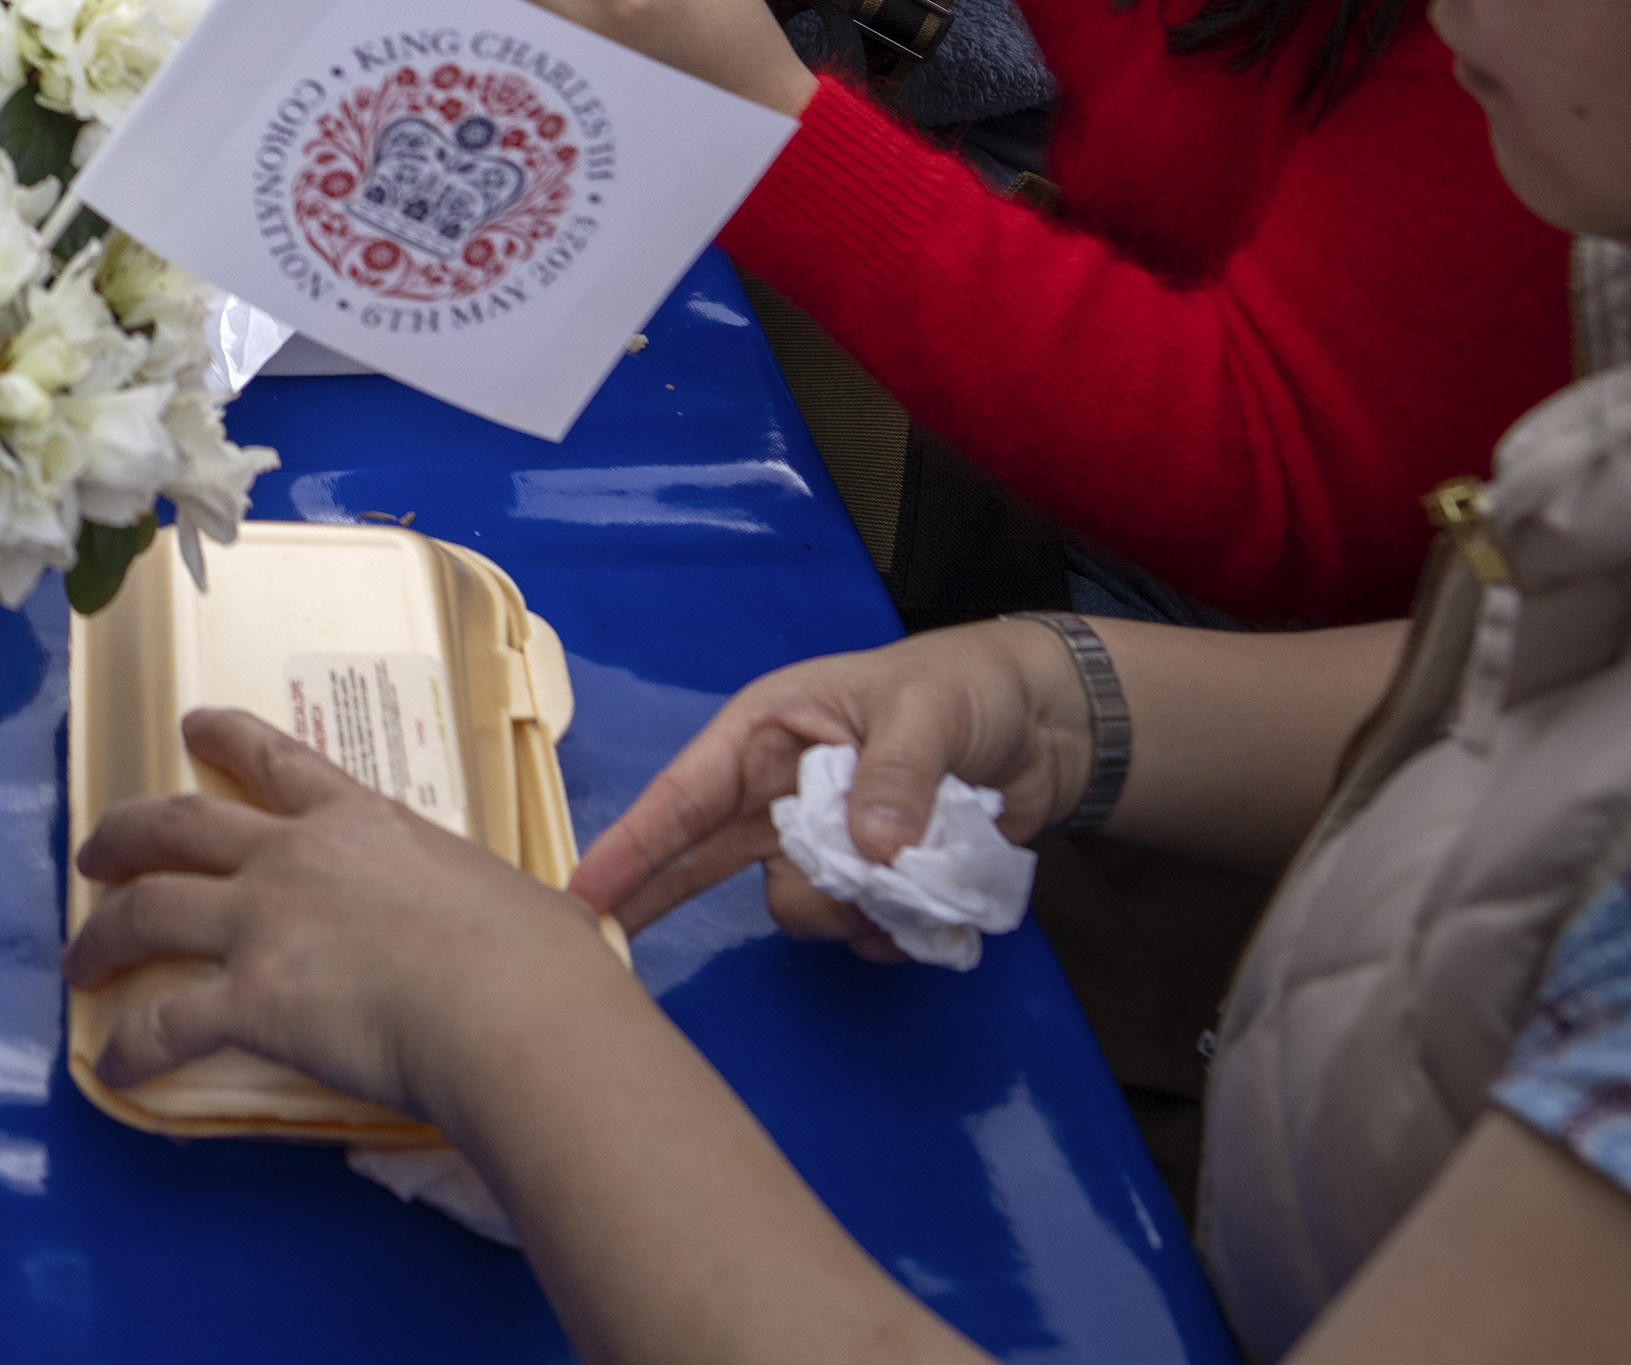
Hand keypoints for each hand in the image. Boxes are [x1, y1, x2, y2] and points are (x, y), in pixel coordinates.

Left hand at [66, 707, 636, 1123]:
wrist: (512, 1009)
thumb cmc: (536, 958)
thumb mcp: (509, 900)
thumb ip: (486, 910)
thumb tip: (530, 940)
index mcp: (362, 822)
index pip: (276, 758)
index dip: (224, 736)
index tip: (190, 724)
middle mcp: (295, 858)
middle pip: (180, 825)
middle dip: (125, 832)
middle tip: (92, 849)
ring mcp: (265, 923)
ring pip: (149, 910)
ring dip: (101, 934)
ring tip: (76, 957)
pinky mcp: (251, 999)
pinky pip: (165, 1023)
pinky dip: (131, 1045)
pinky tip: (112, 1066)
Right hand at [572, 622, 1094, 941]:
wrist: (1050, 729)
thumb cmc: (969, 688)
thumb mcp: (927, 712)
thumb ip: (894, 776)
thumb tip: (867, 852)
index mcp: (769, 732)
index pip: (685, 793)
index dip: (631, 845)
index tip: (580, 893)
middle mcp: (780, 793)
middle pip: (707, 863)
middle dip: (676, 897)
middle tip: (616, 942)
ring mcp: (822, 844)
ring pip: (793, 907)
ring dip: (843, 909)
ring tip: (907, 875)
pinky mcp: (870, 887)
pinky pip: (855, 934)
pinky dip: (888, 933)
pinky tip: (925, 905)